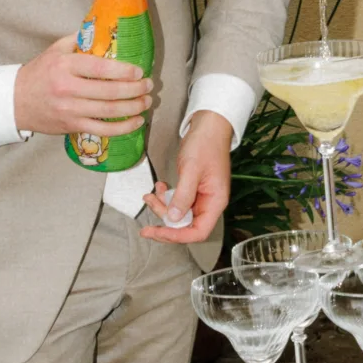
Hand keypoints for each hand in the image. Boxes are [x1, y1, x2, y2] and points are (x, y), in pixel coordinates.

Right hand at [13, 33, 154, 139]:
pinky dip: (123, 127)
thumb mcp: (55, 50)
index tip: (139, 71)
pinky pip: (103, 130)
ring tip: (147, 102)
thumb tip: (104, 30)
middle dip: (135, 89)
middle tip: (149, 85)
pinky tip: (136, 121)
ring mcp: (70, 110)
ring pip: (109, 111)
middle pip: (109, 91)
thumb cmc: (39, 73)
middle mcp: (68, 88)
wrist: (16, 101)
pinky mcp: (72, 126)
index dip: (124, 71)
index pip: (100, 68)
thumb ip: (78, 40)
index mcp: (65, 66)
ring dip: (133, 107)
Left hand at [140, 109, 232, 243]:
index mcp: (215, 202)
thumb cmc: (205, 144)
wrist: (208, 126)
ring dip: (161, 208)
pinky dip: (165, 197)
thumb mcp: (191, 170)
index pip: (198, 231)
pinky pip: (176, 201)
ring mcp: (200, 197)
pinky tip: (159, 187)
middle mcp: (209, 203)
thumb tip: (173, 219)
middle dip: (165, 224)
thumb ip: (182, 196)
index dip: (177, 236)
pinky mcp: (192, 189)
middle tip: (146, 226)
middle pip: (186, 226)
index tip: (158, 232)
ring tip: (149, 195)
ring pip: (178, 214)